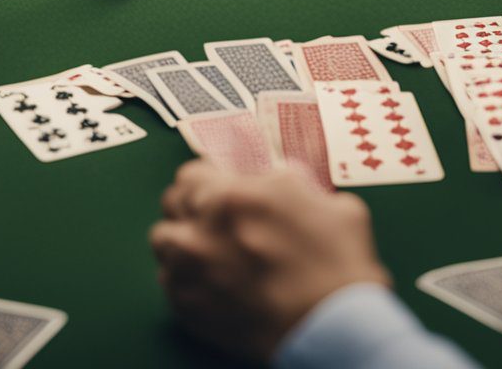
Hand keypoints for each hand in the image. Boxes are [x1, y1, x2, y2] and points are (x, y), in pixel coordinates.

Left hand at [150, 161, 389, 361]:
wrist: (334, 328)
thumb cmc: (338, 263)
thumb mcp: (326, 201)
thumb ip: (290, 184)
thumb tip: (276, 180)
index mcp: (232, 197)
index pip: (192, 173)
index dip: (209, 178)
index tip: (220, 186)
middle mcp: (200, 231)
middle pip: (172, 203)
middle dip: (192, 205)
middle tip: (214, 216)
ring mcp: (191, 273)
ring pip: (163, 242)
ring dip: (181, 239)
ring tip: (206, 248)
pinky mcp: (189, 310)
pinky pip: (170, 284)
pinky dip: (185, 278)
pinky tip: (210, 282)